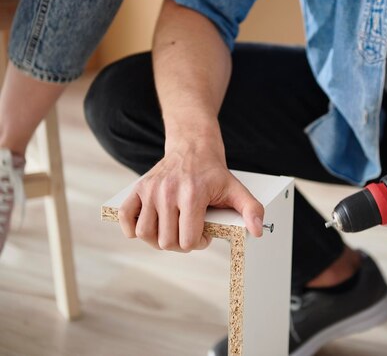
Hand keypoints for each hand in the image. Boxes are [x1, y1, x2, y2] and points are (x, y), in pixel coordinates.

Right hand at [117, 141, 263, 251]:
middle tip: (189, 233)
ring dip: (158, 240)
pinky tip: (149, 226)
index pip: (187, 240)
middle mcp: (168, 192)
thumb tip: (258, 231)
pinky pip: (125, 217)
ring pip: (144, 234)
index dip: (198, 243)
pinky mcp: (137, 188)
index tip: (204, 234)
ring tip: (172, 231)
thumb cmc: (213, 171)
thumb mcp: (237, 189)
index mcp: (192, 195)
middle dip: (180, 244)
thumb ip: (251, 210)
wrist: (193, 145)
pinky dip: (132, 228)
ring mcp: (150, 190)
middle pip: (166, 241)